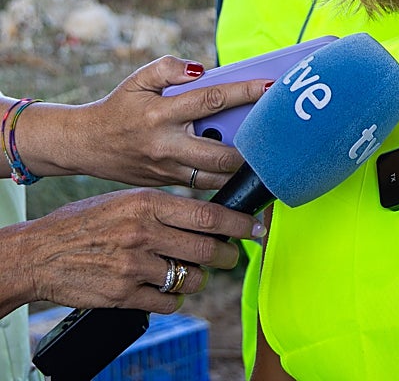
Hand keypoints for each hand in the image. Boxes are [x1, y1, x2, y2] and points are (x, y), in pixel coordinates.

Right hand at [1, 188, 264, 316]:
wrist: (38, 253)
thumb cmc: (86, 222)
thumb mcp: (125, 199)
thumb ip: (164, 206)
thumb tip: (209, 215)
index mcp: (147, 203)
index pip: (208, 215)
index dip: (240, 223)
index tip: (258, 228)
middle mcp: (143, 233)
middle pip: (207, 249)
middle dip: (228, 255)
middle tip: (233, 255)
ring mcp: (133, 265)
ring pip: (191, 278)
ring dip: (199, 278)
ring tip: (191, 272)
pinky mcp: (123, 294)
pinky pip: (169, 301)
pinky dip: (176, 298)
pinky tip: (169, 289)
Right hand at [17, 56, 268, 188]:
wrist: (85, 144)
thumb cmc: (118, 107)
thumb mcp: (137, 80)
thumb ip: (168, 68)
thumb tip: (201, 68)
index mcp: (161, 115)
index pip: (211, 100)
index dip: (244, 92)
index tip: (271, 86)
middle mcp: (167, 146)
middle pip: (222, 153)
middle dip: (253, 147)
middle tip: (279, 135)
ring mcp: (168, 170)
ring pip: (217, 177)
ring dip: (245, 169)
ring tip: (271, 156)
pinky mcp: (169, 184)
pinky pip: (206, 185)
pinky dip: (228, 179)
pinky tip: (248, 171)